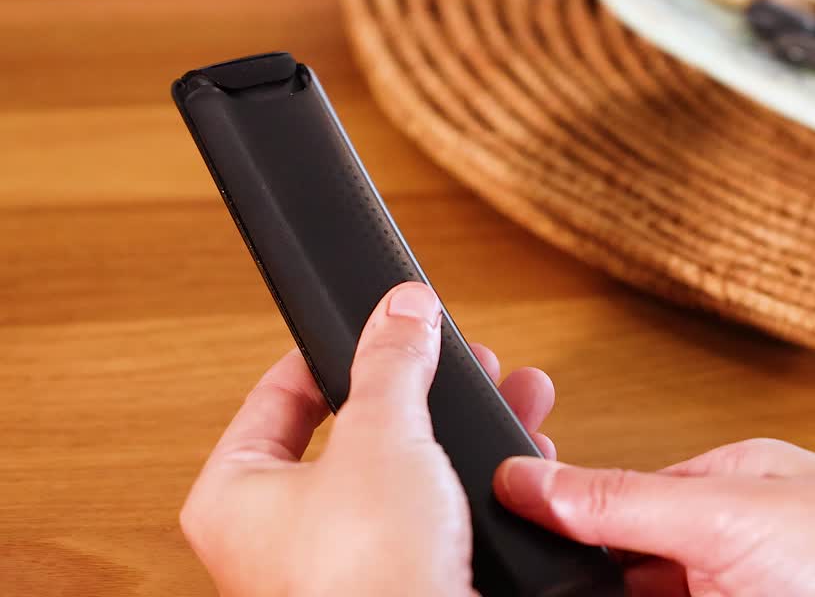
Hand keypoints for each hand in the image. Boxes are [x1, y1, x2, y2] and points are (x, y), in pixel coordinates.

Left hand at [181, 282, 556, 596]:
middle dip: (419, 390)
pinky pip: (434, 515)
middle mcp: (278, 535)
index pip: (277, 396)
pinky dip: (473, 484)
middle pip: (354, 430)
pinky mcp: (397, 582)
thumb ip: (392, 363)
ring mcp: (340, 564)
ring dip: (457, 431)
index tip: (374, 325)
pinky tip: (514, 457)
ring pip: (405, 472)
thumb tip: (401, 310)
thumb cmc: (367, 578)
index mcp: (234, 495)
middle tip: (451, 357)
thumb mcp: (383, 437)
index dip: (332, 352)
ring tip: (503, 390)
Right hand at [495, 439, 814, 596]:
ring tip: (551, 593)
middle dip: (579, 585)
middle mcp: (732, 549)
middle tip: (524, 588)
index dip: (557, 531)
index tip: (506, 554)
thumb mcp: (737, 517)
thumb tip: (534, 480)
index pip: (615, 504)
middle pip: (623, 571)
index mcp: (731, 488)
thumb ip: (628, 501)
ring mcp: (739, 596)